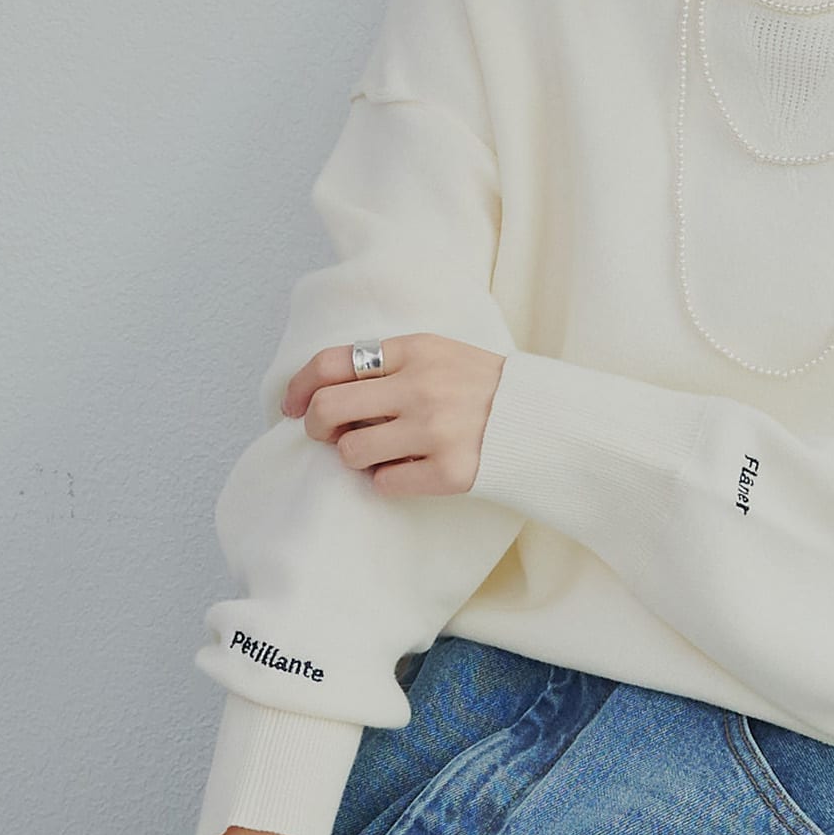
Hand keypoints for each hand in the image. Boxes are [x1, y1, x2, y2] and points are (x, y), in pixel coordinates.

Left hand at [280, 332, 505, 497]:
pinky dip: (388, 480)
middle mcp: (421, 387)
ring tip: (381, 453)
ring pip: (351, 453)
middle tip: (328, 436)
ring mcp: (434, 430)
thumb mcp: (438, 354)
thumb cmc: (481, 388)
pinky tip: (409, 470)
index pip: (331, 363)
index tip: (290, 407)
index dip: (299, 388)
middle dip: (315, 427)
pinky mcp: (449, 471)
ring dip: (356, 457)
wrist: (542, 420)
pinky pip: (385, 483)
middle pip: (327, 409)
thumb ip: (387, 365)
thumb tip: (320, 395)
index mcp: (414, 350)